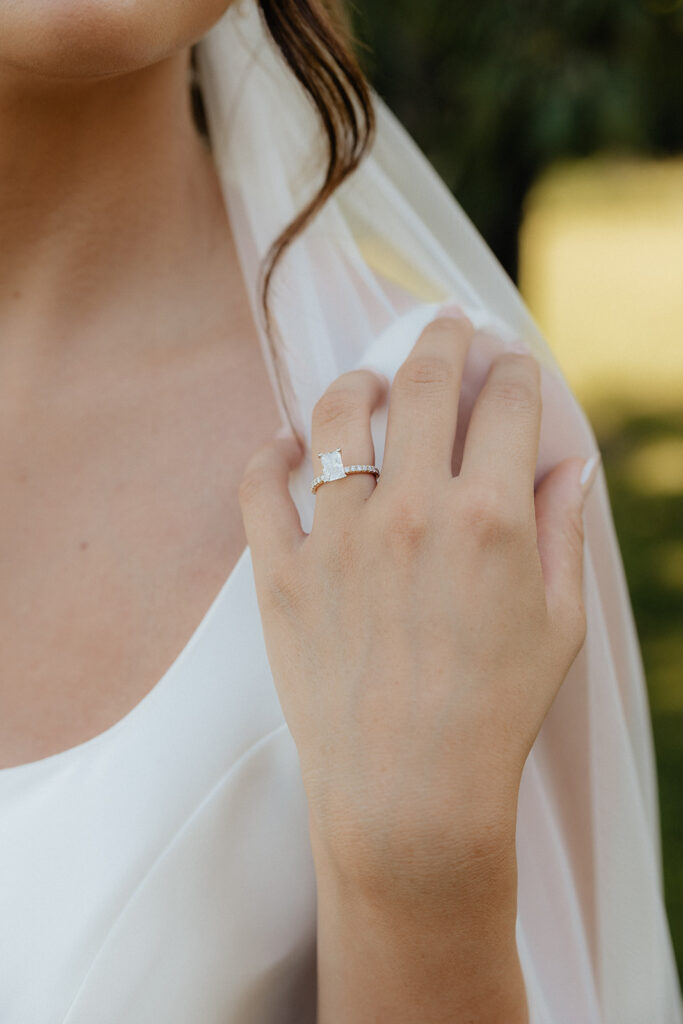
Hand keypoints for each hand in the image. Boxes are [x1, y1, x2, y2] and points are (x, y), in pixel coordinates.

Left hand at [239, 314, 592, 908]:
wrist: (409, 795)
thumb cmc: (495, 714)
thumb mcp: (557, 624)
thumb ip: (563, 533)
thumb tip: (569, 468)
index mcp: (489, 519)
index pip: (506, 404)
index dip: (514, 371)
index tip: (510, 364)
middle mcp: (412, 513)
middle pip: (422, 385)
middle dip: (439, 340)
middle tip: (443, 326)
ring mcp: (340, 540)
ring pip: (338, 417)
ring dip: (357, 382)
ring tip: (367, 379)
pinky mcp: (284, 574)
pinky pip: (261, 489)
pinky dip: (270, 455)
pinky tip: (287, 445)